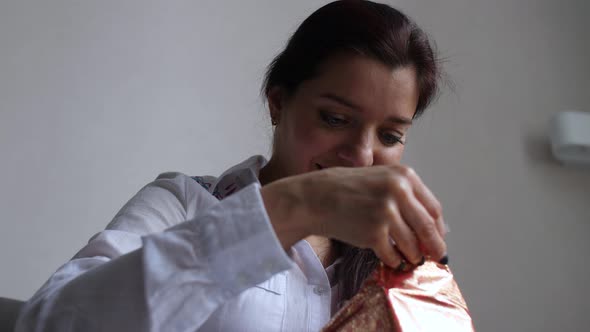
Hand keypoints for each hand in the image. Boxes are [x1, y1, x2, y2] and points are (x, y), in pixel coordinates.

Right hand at [261, 165, 446, 267]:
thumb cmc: (344, 188)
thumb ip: (404, 195)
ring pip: (412, 245)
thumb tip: (428, 224)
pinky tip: (390, 258)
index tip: (439, 238)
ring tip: (409, 258)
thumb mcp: (379, 179)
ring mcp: (386, 213)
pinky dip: (394, 260)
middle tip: (437, 257)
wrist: (315, 197)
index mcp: (404, 176)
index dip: (439, 228)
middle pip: (428, 228)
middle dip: (434, 246)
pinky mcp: (374, 233)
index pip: (433, 208)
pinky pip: (393, 255)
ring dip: (413, 256)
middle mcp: (399, 192)